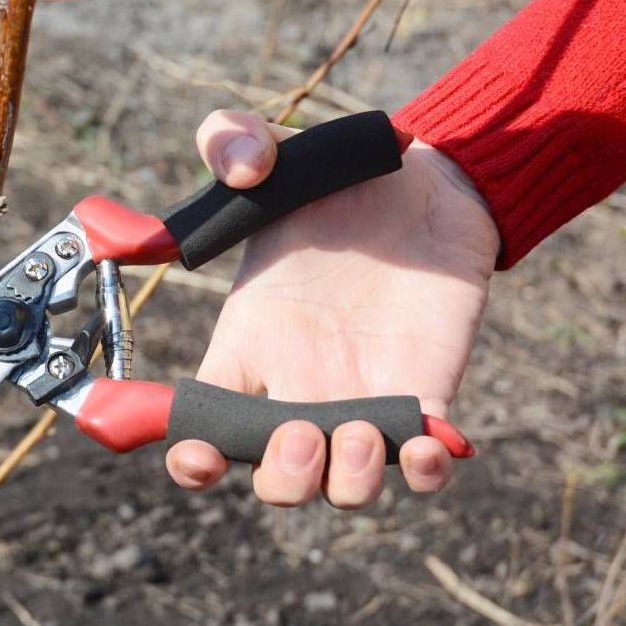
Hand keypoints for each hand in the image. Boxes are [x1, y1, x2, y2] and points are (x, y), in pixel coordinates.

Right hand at [166, 111, 499, 506]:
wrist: (433, 184)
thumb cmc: (344, 177)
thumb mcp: (282, 150)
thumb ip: (233, 138)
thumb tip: (236, 166)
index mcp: (251, 342)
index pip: (206, 423)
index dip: (192, 458)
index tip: (199, 455)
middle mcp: (301, 383)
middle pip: (274, 477)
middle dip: (282, 477)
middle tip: (304, 432)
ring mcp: (363, 395)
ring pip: (344, 487)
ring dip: (347, 483)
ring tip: (363, 430)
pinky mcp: (424, 394)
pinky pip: (419, 466)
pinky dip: (422, 474)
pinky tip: (428, 439)